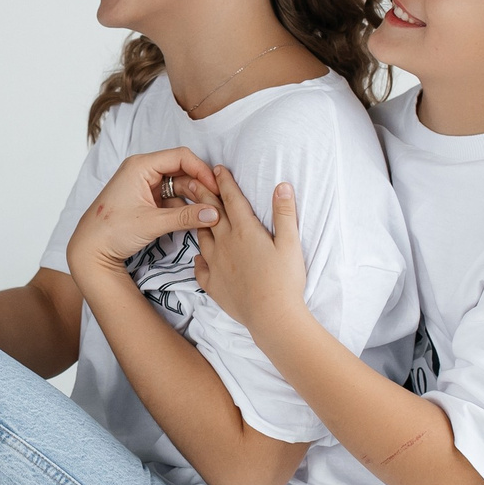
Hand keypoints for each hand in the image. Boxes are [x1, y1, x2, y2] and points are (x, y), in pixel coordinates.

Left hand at [65, 148, 221, 276]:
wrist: (90, 250)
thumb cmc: (112, 231)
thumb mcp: (152, 223)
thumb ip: (185, 217)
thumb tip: (214, 214)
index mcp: (140, 166)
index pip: (180, 157)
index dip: (201, 170)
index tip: (216, 187)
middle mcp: (142, 171)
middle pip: (181, 169)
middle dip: (200, 185)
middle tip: (216, 201)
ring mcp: (144, 185)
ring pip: (178, 185)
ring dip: (193, 197)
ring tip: (210, 211)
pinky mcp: (146, 200)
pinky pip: (171, 198)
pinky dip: (184, 206)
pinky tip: (197, 217)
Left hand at [189, 168, 307, 332]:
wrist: (271, 316)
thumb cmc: (285, 279)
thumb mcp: (290, 242)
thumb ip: (284, 213)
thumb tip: (282, 185)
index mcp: (245, 230)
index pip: (231, 199)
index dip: (224, 182)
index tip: (217, 168)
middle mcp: (225, 243)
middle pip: (211, 213)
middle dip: (203, 194)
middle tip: (193, 179)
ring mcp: (215, 264)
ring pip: (202, 237)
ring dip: (197, 222)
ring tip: (193, 212)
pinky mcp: (212, 283)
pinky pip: (200, 268)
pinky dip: (198, 259)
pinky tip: (199, 257)